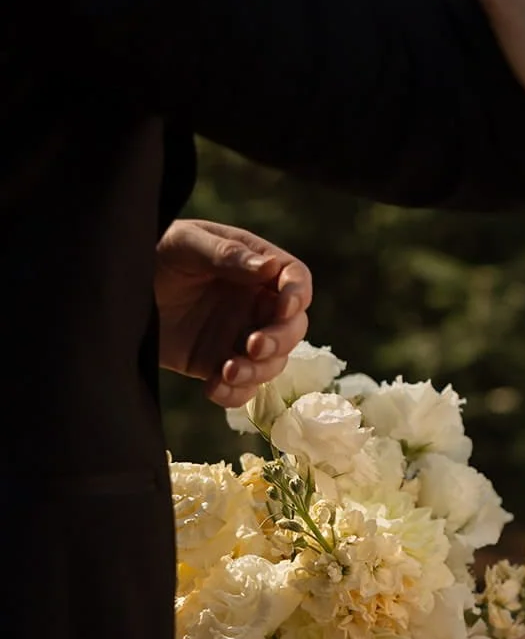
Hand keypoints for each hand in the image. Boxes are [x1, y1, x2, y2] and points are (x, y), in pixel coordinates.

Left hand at [156, 219, 312, 407]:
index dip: (297, 294)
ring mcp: (237, 336)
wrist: (113, 288)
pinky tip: (212, 389)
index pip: (294, 279)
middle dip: (279, 340)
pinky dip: (234, 394)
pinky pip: (240, 387)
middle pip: (291, 327)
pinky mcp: (215, 364)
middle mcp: (253, 303)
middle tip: (253, 346)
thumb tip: (269, 267)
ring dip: (257, 371)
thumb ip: (226, 254)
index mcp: (254, 266)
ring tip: (227, 372)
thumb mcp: (186, 243)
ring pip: (272, 362)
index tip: (284, 307)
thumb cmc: (153, 252)